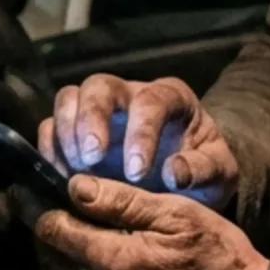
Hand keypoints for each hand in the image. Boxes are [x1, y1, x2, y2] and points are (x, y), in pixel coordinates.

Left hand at [33, 175, 269, 269]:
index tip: (42, 197)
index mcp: (115, 262)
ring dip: (63, 267)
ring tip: (76, 245)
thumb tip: (74, 186)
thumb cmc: (218, 256)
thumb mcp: (176, 214)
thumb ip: (121, 201)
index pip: (53, 233)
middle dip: (50, 239)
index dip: (44, 211)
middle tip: (58, 217)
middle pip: (51, 264)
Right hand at [39, 74, 238, 206]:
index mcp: (170, 97)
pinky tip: (60, 180)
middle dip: (91, 120)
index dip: (140, 133)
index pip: (150, 102)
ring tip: (73, 173)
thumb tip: (174, 174)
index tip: (136, 172)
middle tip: (91, 160)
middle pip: (99, 86)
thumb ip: (202, 171)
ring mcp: (98, 111)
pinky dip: (50, 151)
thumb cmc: (202, 172)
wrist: (185, 183)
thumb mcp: (219, 174)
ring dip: (65, 134)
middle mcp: (129, 95)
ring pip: (68, 99)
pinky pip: (51, 128)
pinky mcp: (76, 132)